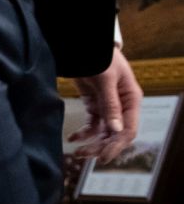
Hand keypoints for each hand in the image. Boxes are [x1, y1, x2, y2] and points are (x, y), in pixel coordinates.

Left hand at [71, 48, 139, 163]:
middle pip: (116, 134)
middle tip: (83, 155)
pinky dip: (83, 133)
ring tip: (77, 152)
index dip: (117, 145)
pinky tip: (73, 138)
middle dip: (101, 146)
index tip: (103, 157)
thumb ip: (110, 104)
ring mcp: (108, 106)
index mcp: (131, 100)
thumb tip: (116, 130)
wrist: (83, 46)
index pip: (129, 129)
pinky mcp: (94, 104)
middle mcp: (122, 106)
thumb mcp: (106, 79)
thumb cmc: (99, 57)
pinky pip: (92, 124)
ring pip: (103, 132)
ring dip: (92, 143)